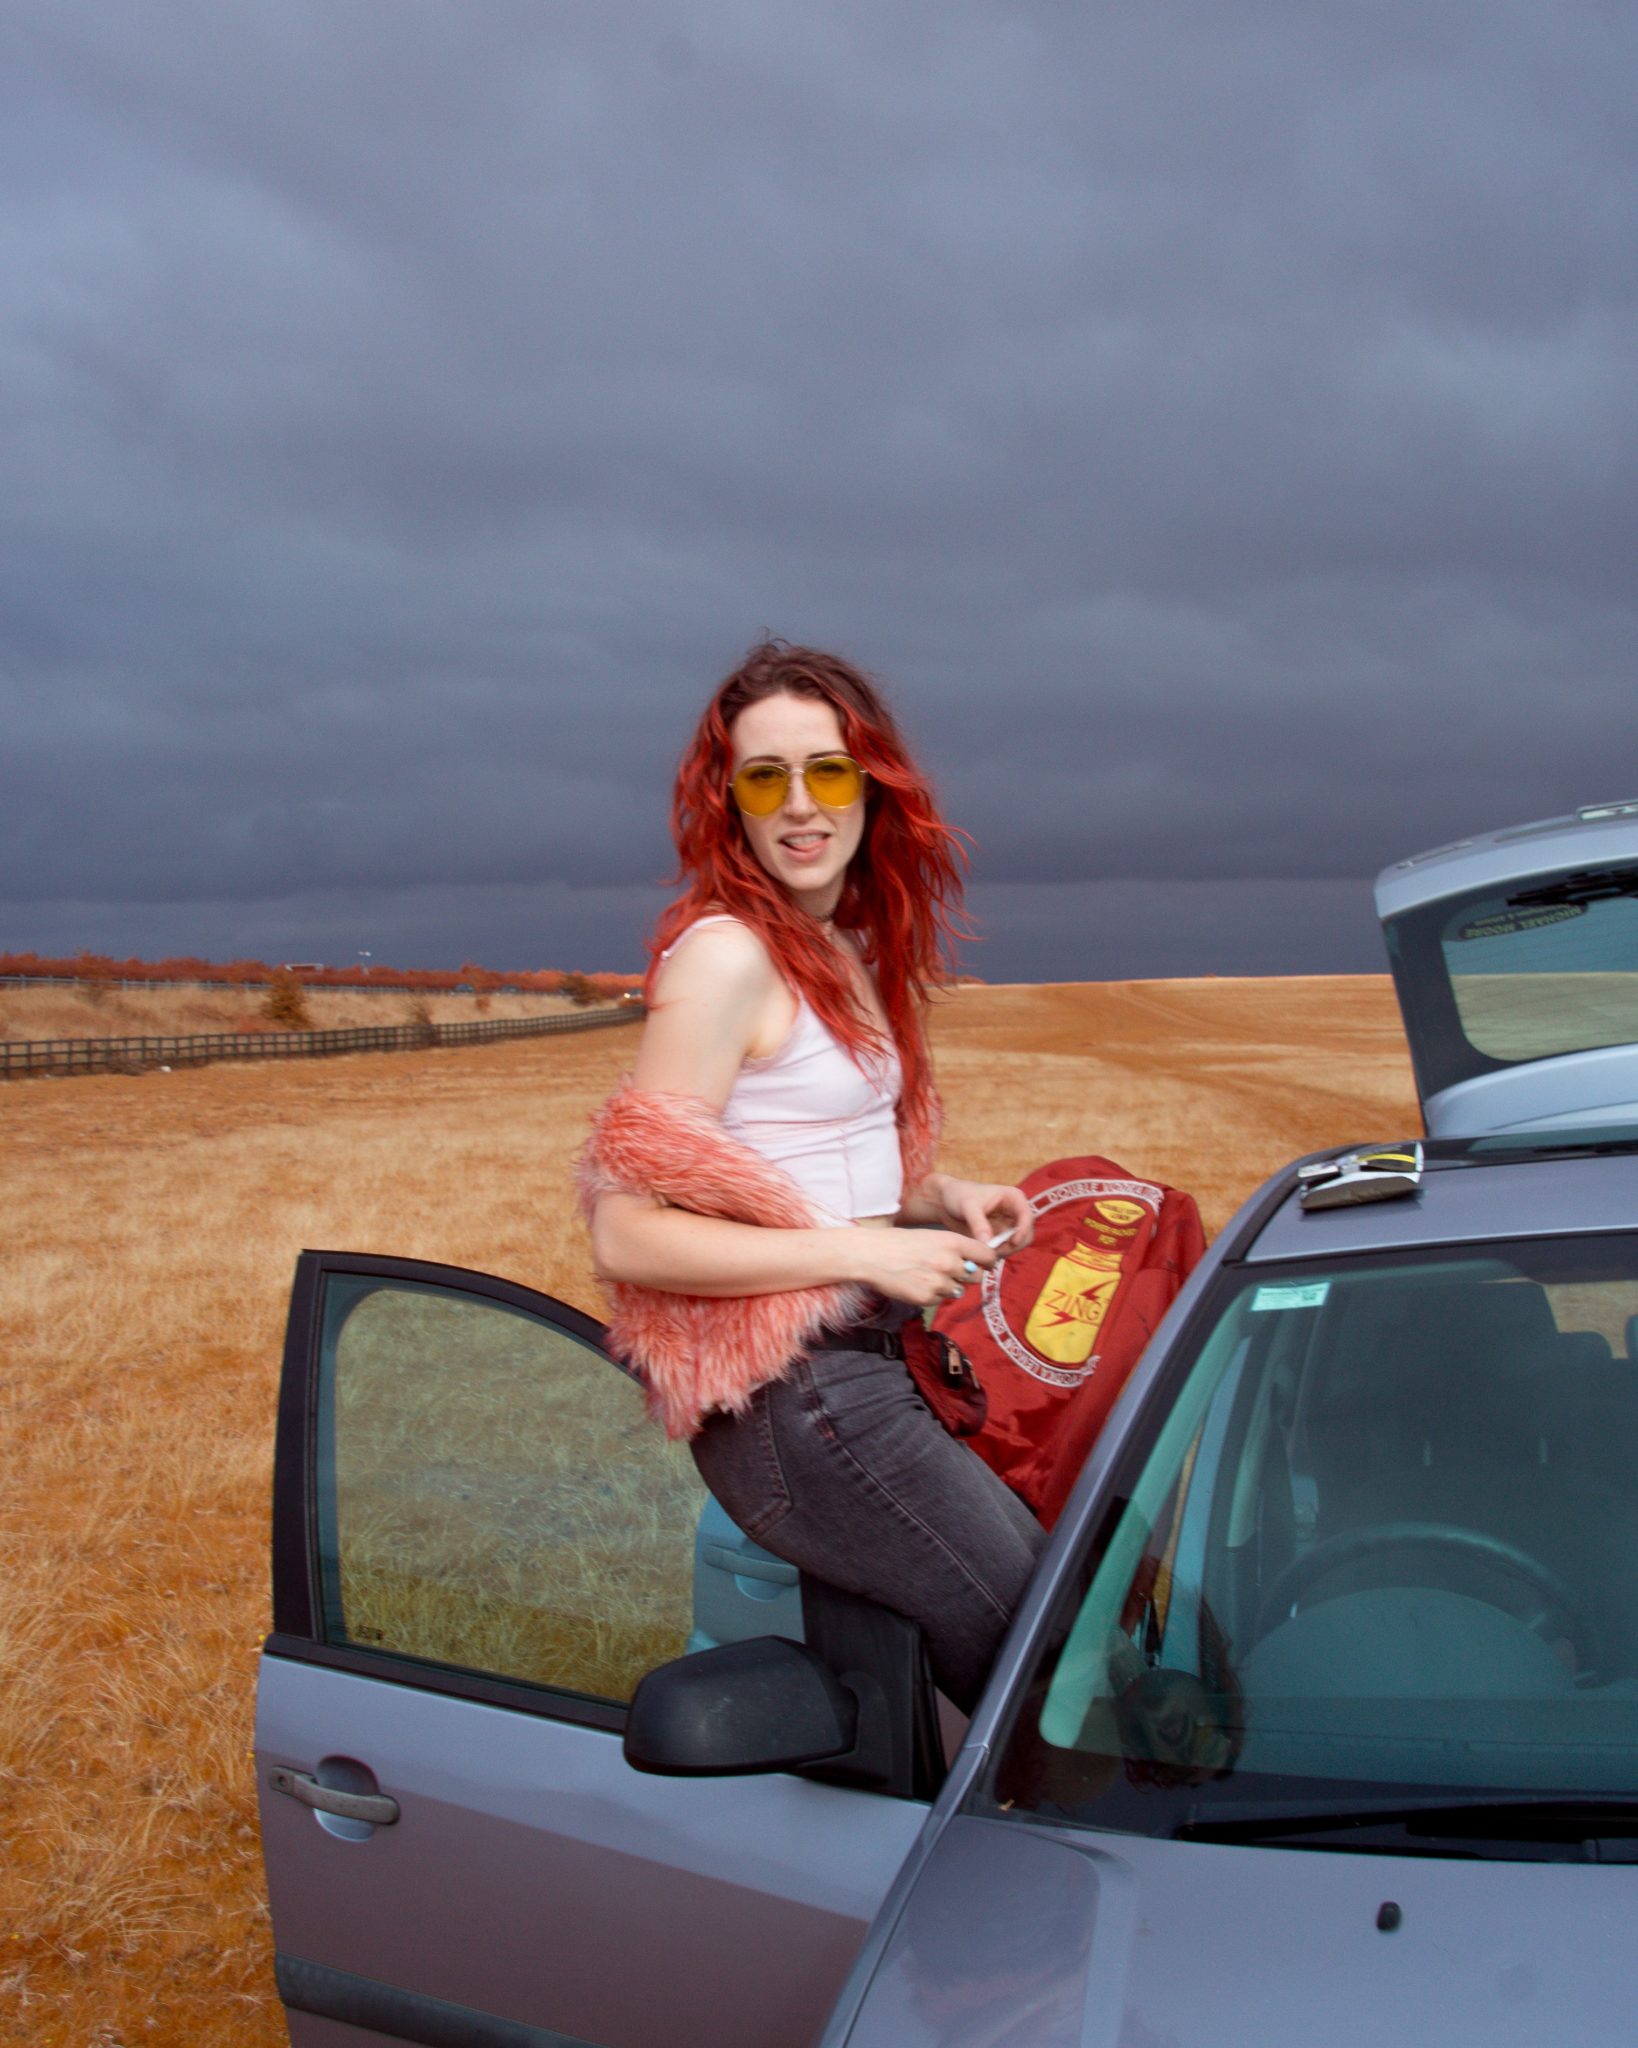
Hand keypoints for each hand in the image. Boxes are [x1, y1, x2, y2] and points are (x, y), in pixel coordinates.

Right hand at [852, 1226, 997, 1308]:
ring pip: (959, 1290)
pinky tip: (917, 1283)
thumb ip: (955, 1249)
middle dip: (968, 1275)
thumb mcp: (932, 1237)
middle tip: (952, 1271)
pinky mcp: (927, 1298)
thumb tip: (976, 1264)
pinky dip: (933, 1295)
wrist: (870, 1255)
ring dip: (949, 1286)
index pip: (987, 1255)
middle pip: (977, 1276)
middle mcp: (949, 1262)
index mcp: (952, 1242)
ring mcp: (939, 1282)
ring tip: (928, 1275)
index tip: (985, 1264)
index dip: (988, 1261)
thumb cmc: (899, 1243)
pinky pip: (941, 1300)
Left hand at [927, 1176, 1034, 1253]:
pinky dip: (997, 1254)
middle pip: (1026, 1234)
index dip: (1023, 1230)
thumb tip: (988, 1243)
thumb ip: (978, 1223)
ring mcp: (1008, 1226)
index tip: (1012, 1242)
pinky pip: (1005, 1250)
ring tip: (984, 1252)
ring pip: (1017, 1245)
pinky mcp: (1000, 1237)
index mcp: (1013, 1198)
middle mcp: (1015, 1212)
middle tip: (994, 1252)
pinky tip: (982, 1253)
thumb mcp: (968, 1206)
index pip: (1027, 1216)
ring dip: (1005, 1252)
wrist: (946, 1202)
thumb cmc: (958, 1195)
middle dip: (1013, 1245)